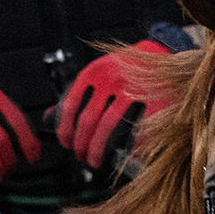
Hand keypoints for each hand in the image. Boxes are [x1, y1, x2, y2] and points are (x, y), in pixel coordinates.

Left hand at [54, 40, 171, 169]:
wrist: (164, 53)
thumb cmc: (129, 67)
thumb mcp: (101, 71)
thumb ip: (79, 92)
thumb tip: (50, 116)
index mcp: (96, 71)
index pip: (71, 105)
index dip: (65, 129)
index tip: (66, 143)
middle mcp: (111, 78)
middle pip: (88, 120)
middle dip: (81, 145)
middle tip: (81, 156)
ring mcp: (132, 90)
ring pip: (107, 127)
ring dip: (97, 149)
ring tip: (95, 160)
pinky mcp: (151, 100)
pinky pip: (133, 129)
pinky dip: (125, 146)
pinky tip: (120, 154)